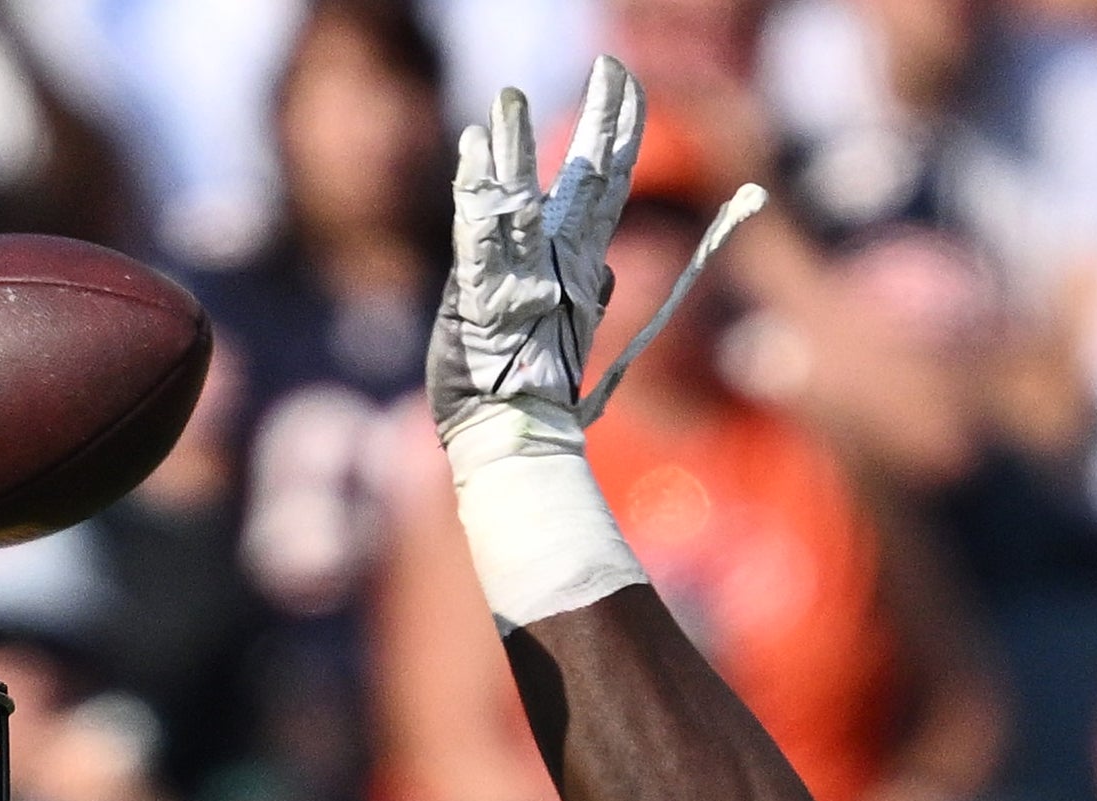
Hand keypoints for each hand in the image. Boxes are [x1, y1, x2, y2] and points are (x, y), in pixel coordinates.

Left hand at [427, 57, 645, 440]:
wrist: (511, 438)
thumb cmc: (526, 389)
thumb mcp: (560, 332)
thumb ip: (584, 293)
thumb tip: (611, 266)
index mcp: (573, 267)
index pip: (602, 190)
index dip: (616, 136)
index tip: (628, 87)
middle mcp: (556, 264)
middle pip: (587, 182)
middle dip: (602, 123)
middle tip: (616, 66)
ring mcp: (523, 279)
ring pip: (525, 196)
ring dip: (516, 144)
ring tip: (511, 95)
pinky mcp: (484, 296)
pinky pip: (478, 232)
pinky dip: (474, 187)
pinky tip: (468, 146)